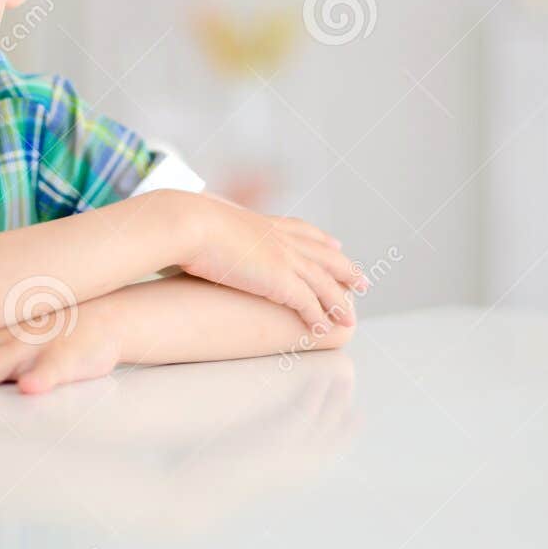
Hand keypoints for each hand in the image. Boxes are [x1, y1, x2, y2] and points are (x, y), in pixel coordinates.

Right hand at [179, 195, 364, 330]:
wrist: (189, 222)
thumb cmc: (184, 221)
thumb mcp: (203, 220)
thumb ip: (211, 226)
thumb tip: (196, 228)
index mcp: (263, 223)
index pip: (303, 230)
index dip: (322, 240)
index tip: (336, 247)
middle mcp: (280, 238)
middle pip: (324, 255)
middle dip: (345, 269)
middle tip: (362, 281)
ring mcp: (284, 259)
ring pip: (324, 282)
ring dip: (340, 300)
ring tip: (352, 315)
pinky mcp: (280, 280)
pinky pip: (309, 303)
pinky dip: (319, 317)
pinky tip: (325, 328)